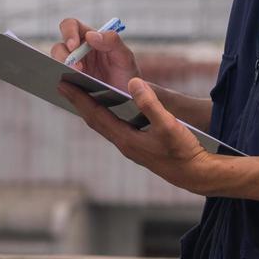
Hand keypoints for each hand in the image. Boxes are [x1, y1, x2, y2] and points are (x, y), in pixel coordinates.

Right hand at [50, 17, 139, 88]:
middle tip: (77, 68)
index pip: (72, 26)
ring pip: (57, 63)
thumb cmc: (128, 75)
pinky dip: (61, 82)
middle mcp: (78, 52)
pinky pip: (60, 80)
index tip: (74, 46)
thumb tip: (91, 35)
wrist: (130, 99)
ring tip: (78, 78)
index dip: (69, 32)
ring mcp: (73, 68)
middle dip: (64, 56)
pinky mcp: (70, 83)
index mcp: (90, 39)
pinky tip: (70, 87)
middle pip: (60, 46)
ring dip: (63, 69)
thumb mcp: (125, 57)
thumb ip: (113, 42)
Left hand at [57, 76, 217, 195]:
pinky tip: (107, 110)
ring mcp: (131, 147)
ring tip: (80, 95)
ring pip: (103, 125)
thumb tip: (133, 83)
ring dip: (90, 110)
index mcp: (125, 138)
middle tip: (63, 86)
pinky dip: (105, 116)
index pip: (95, 114)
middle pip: (94, 120)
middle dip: (78, 102)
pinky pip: (114, 128)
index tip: (63, 84)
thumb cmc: (183, 151)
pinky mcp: (139, 148)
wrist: (196, 175)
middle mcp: (124, 144)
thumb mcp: (168, 125)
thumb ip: (150, 103)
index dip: (79, 98)